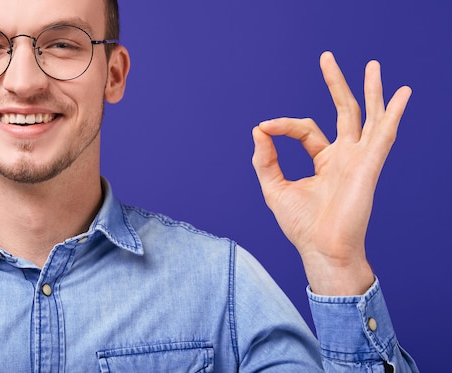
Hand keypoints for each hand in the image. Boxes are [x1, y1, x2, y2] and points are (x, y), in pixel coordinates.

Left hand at [251, 51, 411, 295]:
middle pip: (343, 111)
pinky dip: (392, 113)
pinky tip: (401, 94)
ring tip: (373, 65)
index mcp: (324, 160)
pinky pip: (383, 135)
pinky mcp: (368, 166)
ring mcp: (359, 159)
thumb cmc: (301, 225)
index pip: (306, 129)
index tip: (264, 127)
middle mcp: (345, 156)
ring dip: (371, 91)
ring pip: (367, 116)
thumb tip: (258, 130)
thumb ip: (265, 159)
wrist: (321, 250)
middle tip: (327, 57)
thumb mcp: (274, 187)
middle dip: (336, 84)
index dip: (283, 125)